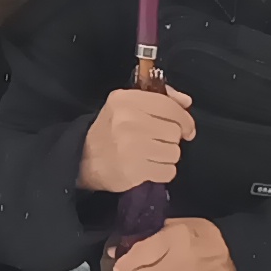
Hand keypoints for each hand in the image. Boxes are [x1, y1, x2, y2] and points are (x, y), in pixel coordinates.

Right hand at [76, 83, 194, 191]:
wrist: (83, 159)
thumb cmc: (110, 130)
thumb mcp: (127, 105)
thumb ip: (159, 98)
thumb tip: (186, 102)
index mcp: (126, 100)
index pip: (169, 106)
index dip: (184, 119)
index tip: (187, 128)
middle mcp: (128, 121)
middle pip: (174, 132)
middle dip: (171, 139)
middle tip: (158, 142)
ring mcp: (131, 147)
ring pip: (174, 153)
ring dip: (167, 156)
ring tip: (151, 155)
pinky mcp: (134, 170)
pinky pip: (168, 172)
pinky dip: (163, 172)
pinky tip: (149, 167)